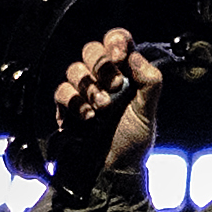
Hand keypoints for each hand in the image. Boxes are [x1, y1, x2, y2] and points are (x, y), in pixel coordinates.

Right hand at [52, 25, 165, 177]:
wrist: (114, 171)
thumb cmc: (132, 141)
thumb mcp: (148, 112)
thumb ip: (149, 82)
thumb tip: (134, 55)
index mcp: (125, 74)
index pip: (116, 41)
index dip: (115, 41)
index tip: (120, 55)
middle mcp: (102, 78)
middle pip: (91, 49)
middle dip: (101, 64)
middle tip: (114, 85)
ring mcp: (83, 92)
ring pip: (74, 69)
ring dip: (89, 86)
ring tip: (103, 107)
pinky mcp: (66, 108)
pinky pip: (62, 91)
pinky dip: (75, 102)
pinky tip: (89, 117)